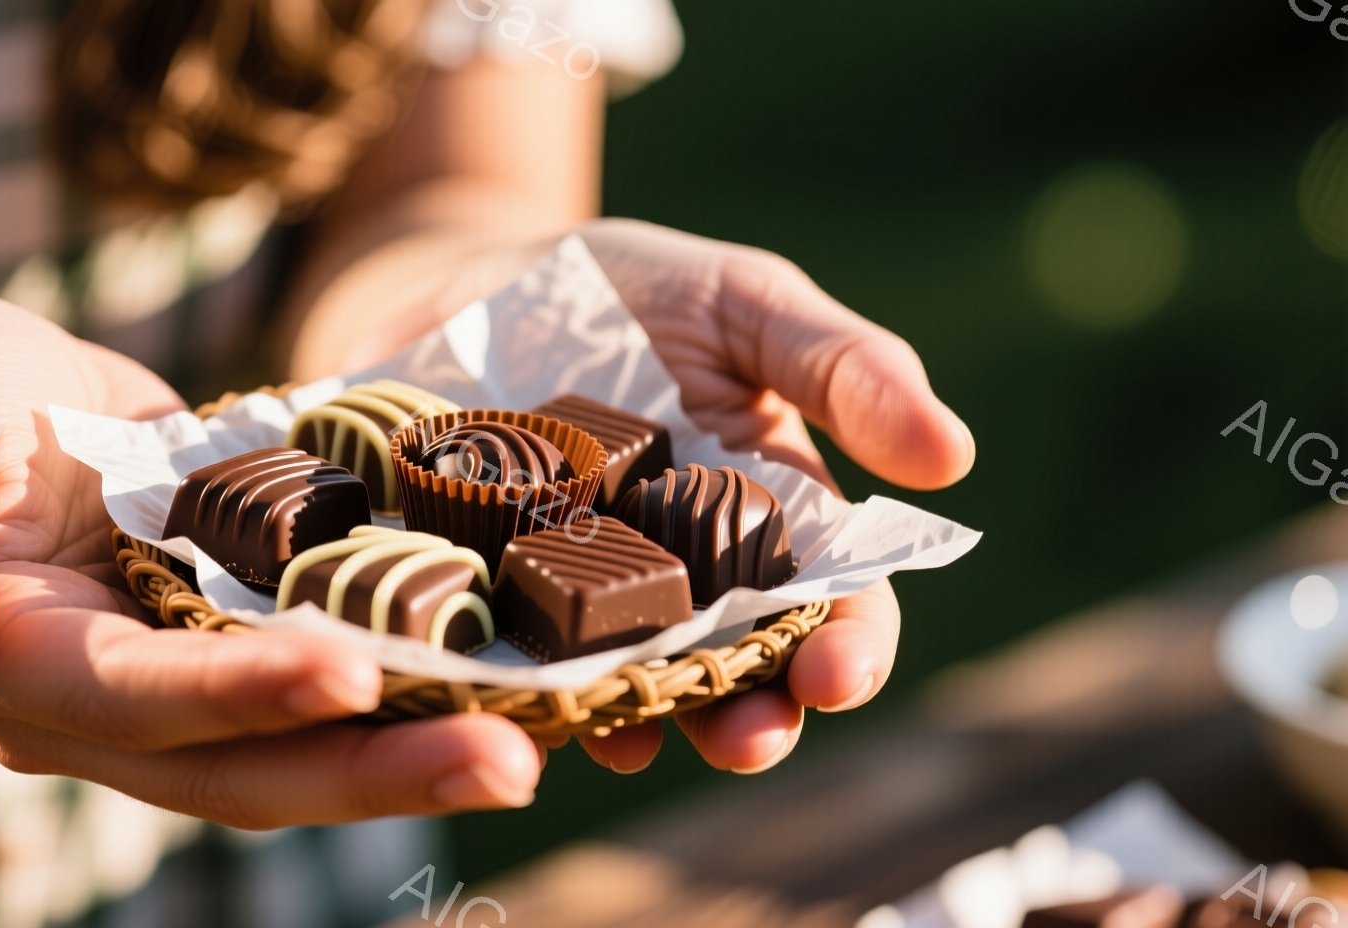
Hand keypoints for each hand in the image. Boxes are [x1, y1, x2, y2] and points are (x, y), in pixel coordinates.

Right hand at [0, 288, 542, 826]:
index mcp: (15, 657)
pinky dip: (413, 691)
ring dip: (415, 749)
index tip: (353, 670)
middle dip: (374, 768)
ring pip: (301, 749)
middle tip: (509, 761)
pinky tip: (508, 680)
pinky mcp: (233, 641)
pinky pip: (327, 685)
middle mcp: (104, 701)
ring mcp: (177, 680)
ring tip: (538, 738)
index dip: (242, 694)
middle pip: (245, 765)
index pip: (139, 696)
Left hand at [295, 219, 974, 773]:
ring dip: (643, 728)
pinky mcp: (495, 602)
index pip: (832, 607)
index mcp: (767, 521)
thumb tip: (955, 455)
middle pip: (739, 675)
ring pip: (631, 692)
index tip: (838, 675)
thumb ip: (844, 369)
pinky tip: (526, 709)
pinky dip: (522, 698)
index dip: (849, 650)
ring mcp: (586, 600)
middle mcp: (685, 582)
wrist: (467, 280)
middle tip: (747, 739)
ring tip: (636, 742)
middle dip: (753, 719)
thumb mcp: (746, 304)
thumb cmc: (629, 291)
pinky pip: (516, 668)